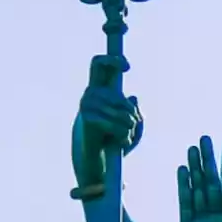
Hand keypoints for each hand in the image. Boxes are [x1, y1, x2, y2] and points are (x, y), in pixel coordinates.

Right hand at [74, 55, 142, 185]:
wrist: (99, 160)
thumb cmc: (116, 140)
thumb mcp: (133, 125)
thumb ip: (135, 111)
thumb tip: (133, 97)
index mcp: (100, 89)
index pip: (99, 64)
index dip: (112, 60)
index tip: (127, 68)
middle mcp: (90, 93)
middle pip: (120, 97)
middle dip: (131, 113)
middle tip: (133, 125)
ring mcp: (86, 104)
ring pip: (123, 113)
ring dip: (130, 128)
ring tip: (125, 138)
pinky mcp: (86, 118)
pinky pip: (116, 125)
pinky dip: (124, 136)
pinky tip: (121, 143)